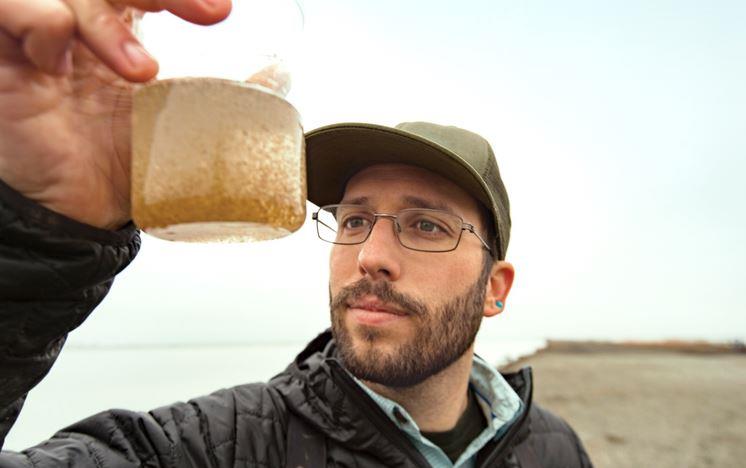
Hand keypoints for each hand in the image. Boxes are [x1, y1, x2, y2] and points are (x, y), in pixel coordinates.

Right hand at [0, 0, 230, 228]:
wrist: (78, 215)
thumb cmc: (120, 169)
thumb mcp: (181, 125)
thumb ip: (225, 97)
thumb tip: (279, 77)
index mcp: (118, 34)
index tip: (223, 12)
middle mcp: (79, 27)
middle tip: (208, 12)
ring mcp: (38, 38)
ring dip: (107, 21)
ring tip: (143, 73)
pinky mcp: (2, 55)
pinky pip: (7, 6)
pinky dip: (38, 17)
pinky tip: (57, 55)